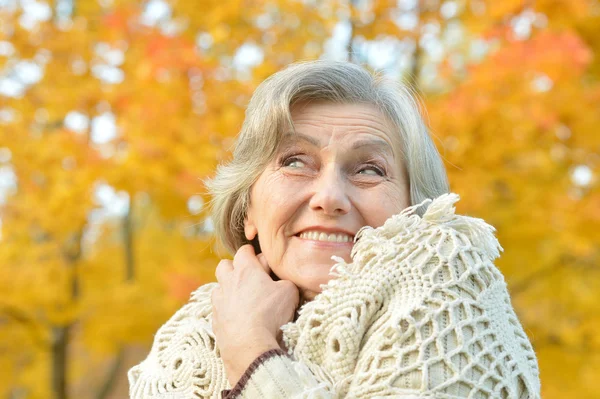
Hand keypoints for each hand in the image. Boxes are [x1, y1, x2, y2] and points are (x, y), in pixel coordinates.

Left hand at [211, 245, 299, 385]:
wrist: (249, 345)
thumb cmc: (270, 314)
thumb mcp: (289, 292)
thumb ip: (285, 281)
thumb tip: (282, 283)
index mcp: (246, 270)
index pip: (243, 251)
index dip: (251, 252)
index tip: (257, 257)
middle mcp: (228, 282)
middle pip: (224, 265)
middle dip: (234, 267)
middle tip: (247, 276)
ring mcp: (219, 301)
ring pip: (218, 287)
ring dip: (228, 289)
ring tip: (241, 298)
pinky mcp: (215, 320)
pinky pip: (218, 308)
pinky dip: (226, 309)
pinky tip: (238, 317)